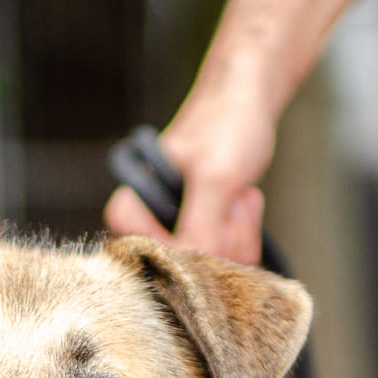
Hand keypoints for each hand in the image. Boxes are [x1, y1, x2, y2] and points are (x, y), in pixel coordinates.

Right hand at [103, 81, 277, 265]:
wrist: (246, 102)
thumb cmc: (225, 126)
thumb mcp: (215, 178)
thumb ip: (201, 228)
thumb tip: (196, 275)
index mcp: (131, 209)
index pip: (151, 259)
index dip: (188, 248)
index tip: (209, 215)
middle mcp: (148, 226)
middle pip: (188, 271)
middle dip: (222, 236)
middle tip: (229, 196)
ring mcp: (177, 232)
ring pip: (213, 268)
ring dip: (238, 231)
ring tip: (235, 194)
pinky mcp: (202, 234)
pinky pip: (227, 260)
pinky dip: (244, 231)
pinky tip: (241, 201)